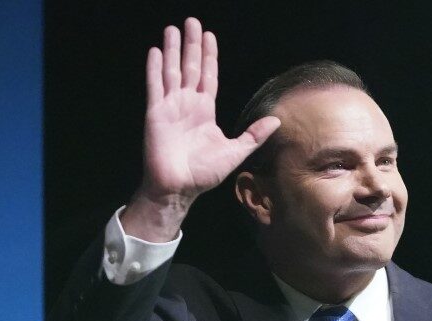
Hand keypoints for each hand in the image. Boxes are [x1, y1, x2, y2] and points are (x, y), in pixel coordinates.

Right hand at [122, 18, 279, 240]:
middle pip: (190, 67)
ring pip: (172, 71)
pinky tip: (156, 51)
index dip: (209, 57)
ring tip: (173, 28)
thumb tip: (276, 121)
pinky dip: (155, 68)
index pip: (208, 77)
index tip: (210, 37)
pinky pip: (155, 86)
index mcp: (204, 111)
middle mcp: (187, 104)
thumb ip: (254, 135)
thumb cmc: (204, 173)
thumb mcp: (235, 151)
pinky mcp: (156, 113)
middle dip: (192, 45)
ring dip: (173, 50)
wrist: (179, 187)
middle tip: (192, 22)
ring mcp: (170, 107)